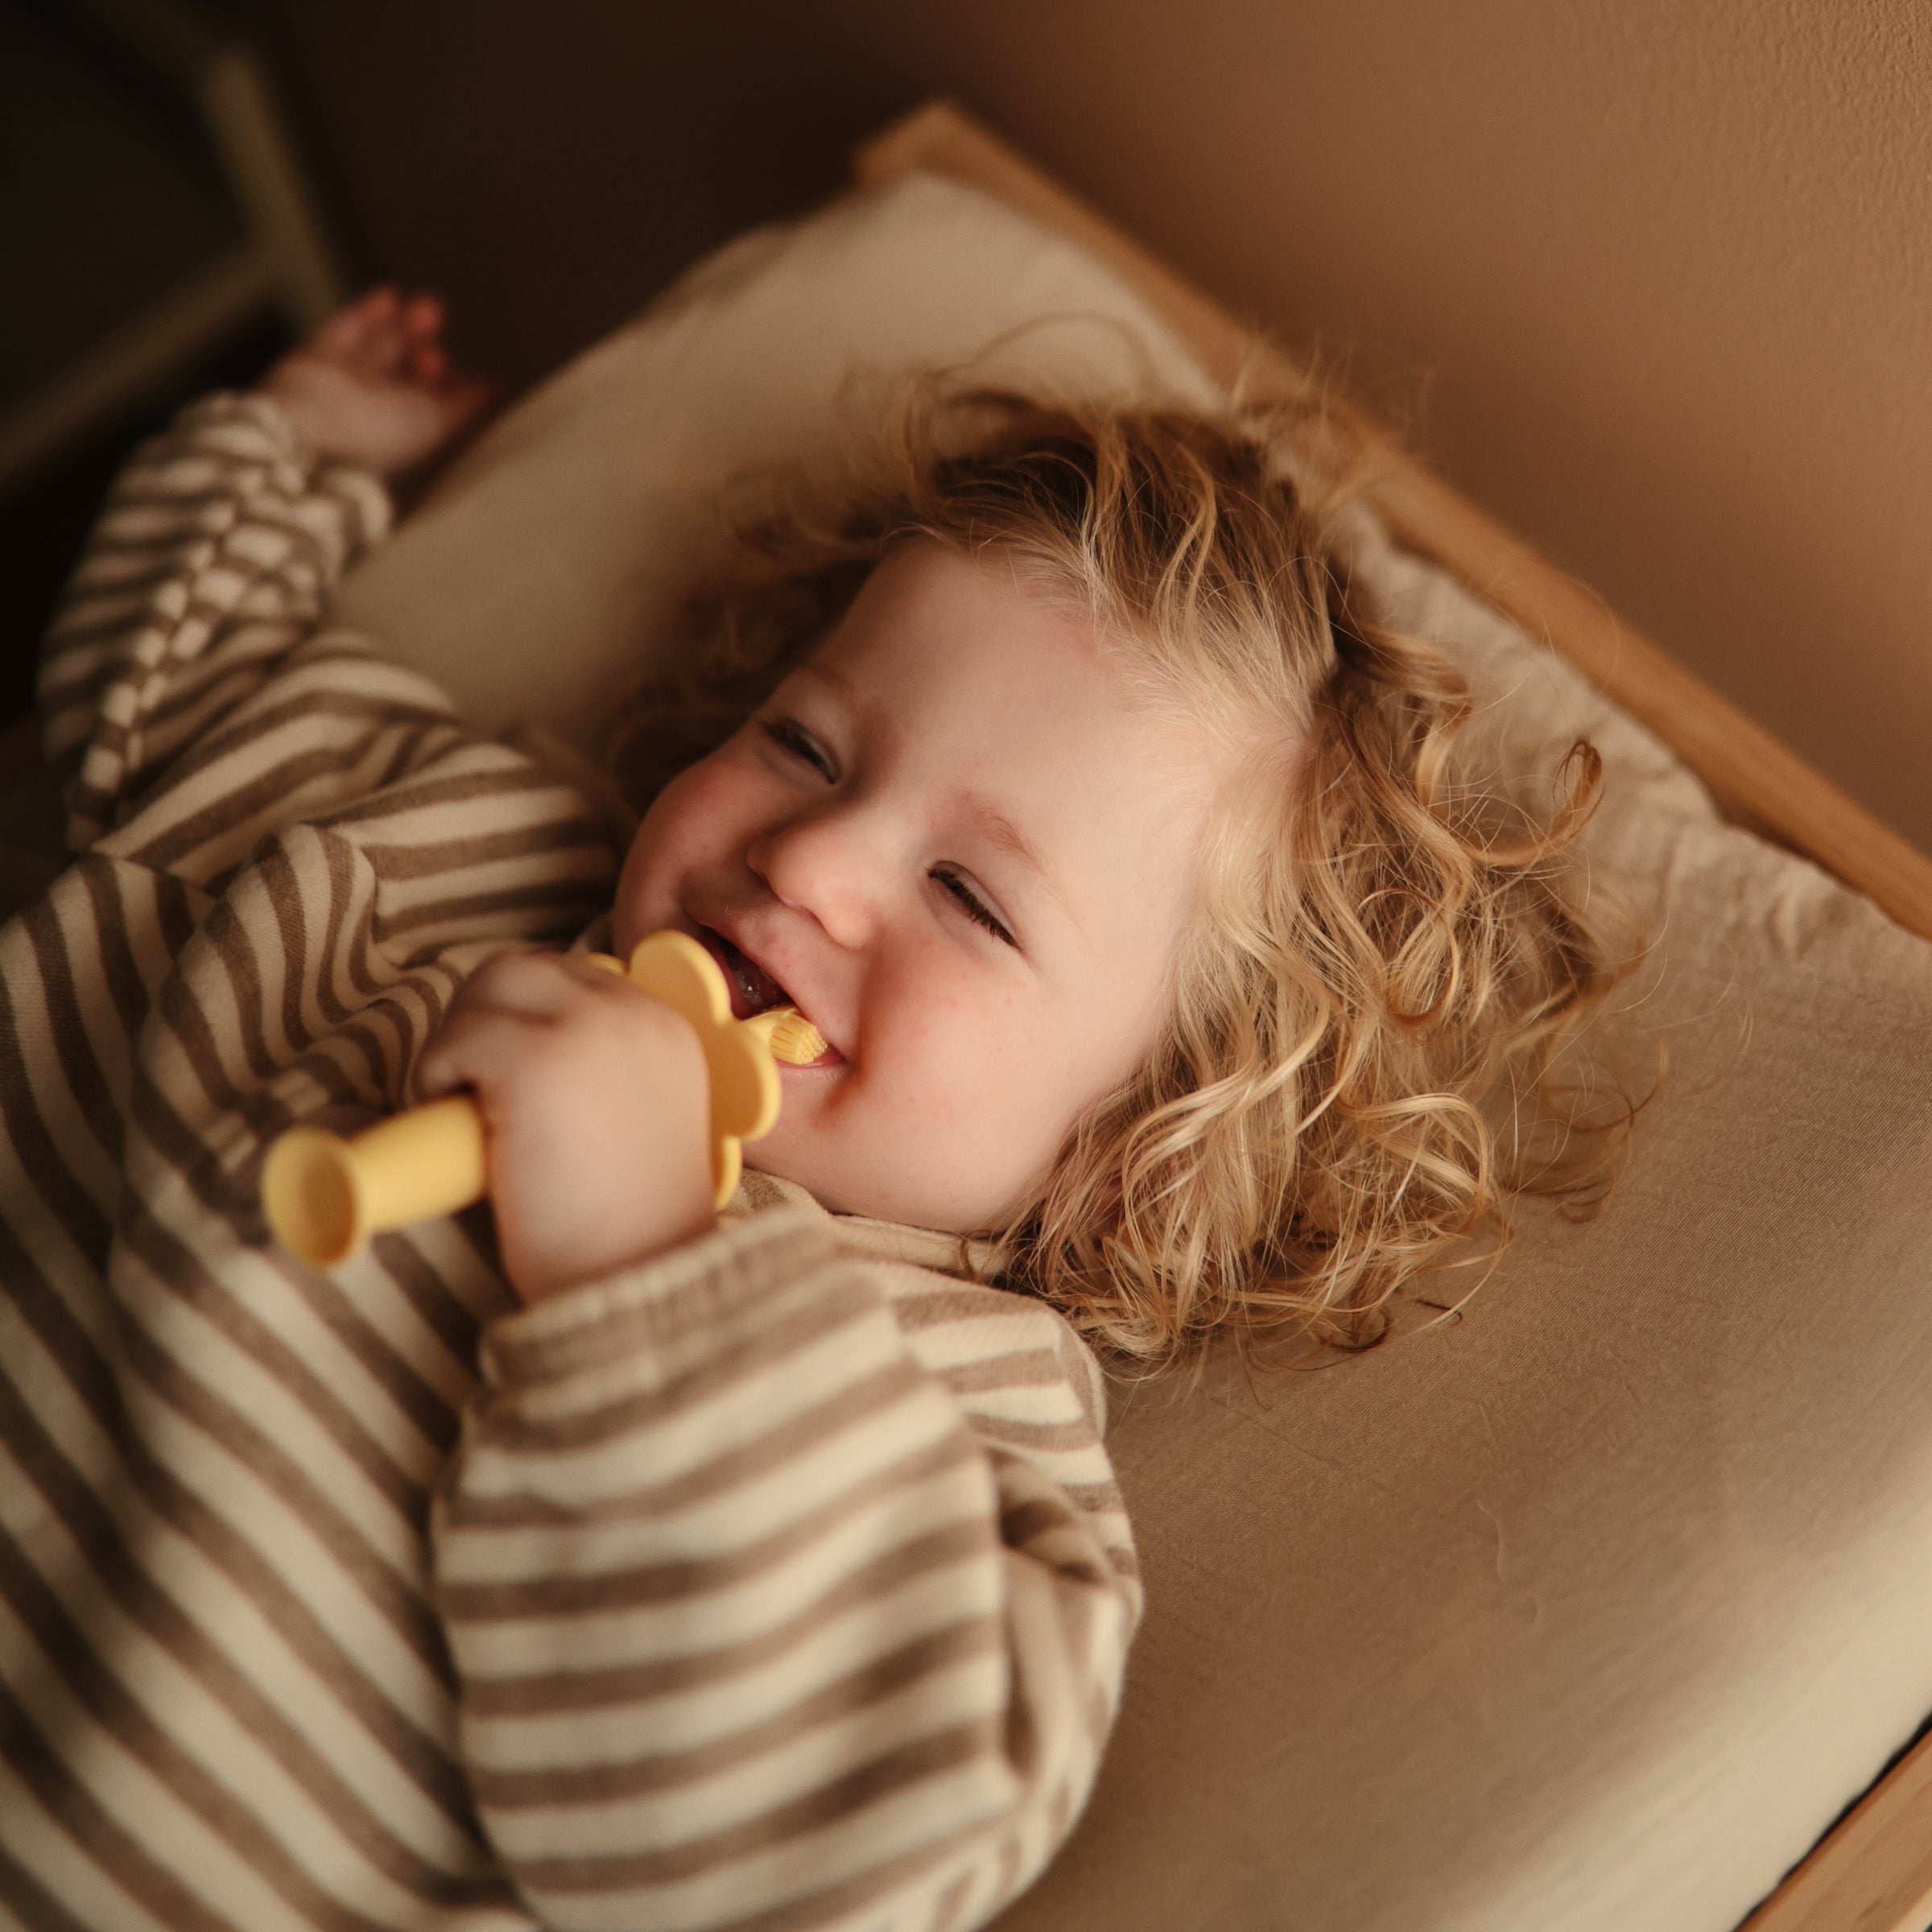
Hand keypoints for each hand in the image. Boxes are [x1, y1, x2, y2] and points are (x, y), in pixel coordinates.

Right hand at [258, 287, 497, 481]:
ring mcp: (344, 389)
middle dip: (426, 351)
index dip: (451, 383)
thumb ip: (473, 404)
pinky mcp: (315, 362)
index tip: (453, 373)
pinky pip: (344, 332)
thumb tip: (497, 390)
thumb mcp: (445, 423)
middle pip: (407, 374)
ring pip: (380, 349)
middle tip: (432, 350)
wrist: (311, 431)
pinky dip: (368, 314)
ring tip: (427, 309)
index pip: (433, 406)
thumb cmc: (382, 436)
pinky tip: (391, 296)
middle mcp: (376, 417)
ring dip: (407, 326)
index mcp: (406, 442)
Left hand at [414, 952, 718, 1301]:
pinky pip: (456, 1038)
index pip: (571, 979)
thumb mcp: (641, 1122)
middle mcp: (635, 1012)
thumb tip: (514, 1058)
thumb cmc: (628, 1227)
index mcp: (667, 1028)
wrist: (639, 1280)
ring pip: (485, 989)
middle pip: (522, 969)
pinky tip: (467, 1130)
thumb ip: (606, 1074)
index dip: (525, 1021)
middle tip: (478, 1094)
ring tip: (473, 1114)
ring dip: (460, 1044)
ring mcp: (586, 1028)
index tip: (509, 1081)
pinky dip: (438, 1077)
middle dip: (483, 1020)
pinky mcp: (533, 1059)